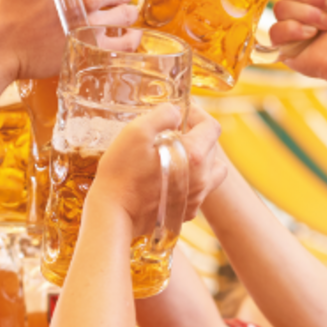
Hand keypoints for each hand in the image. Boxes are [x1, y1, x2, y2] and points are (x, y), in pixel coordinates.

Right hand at [90, 105, 221, 228]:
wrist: (113, 213)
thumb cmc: (121, 172)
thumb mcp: (137, 131)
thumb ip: (163, 114)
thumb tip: (176, 113)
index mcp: (194, 156)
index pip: (212, 127)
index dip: (198, 115)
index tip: (181, 115)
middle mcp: (202, 179)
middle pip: (212, 148)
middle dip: (196, 135)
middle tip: (173, 133)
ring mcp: (196, 198)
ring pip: (212, 171)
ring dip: (200, 159)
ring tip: (178, 155)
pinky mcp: (186, 212)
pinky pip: (200, 190)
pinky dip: (191, 180)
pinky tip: (170, 177)